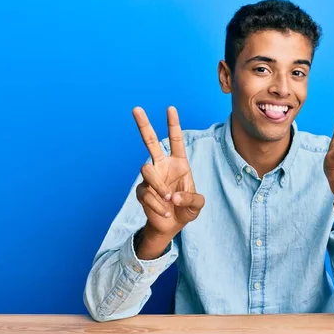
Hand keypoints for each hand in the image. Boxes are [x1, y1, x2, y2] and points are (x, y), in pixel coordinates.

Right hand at [132, 106, 204, 243]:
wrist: (172, 225)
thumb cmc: (186, 208)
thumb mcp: (197, 204)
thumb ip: (191, 199)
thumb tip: (173, 197)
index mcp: (179, 163)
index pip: (175, 140)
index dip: (173, 124)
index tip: (170, 108)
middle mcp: (163, 165)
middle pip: (150, 141)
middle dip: (143, 125)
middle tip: (136, 108)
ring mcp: (151, 177)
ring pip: (146, 170)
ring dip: (159, 187)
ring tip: (169, 200)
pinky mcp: (142, 191)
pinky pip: (146, 193)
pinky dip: (157, 205)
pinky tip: (165, 211)